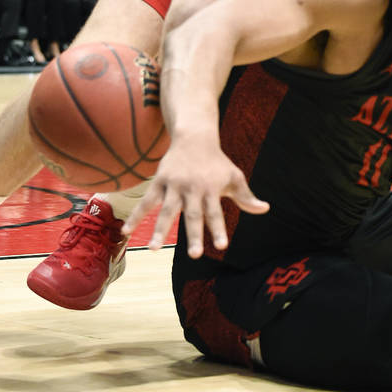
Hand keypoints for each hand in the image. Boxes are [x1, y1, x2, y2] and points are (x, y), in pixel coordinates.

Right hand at [122, 142, 268, 256]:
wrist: (194, 136)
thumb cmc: (217, 162)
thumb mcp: (234, 176)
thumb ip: (246, 196)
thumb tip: (265, 209)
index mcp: (211, 189)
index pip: (216, 212)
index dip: (218, 229)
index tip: (221, 246)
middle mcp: (192, 189)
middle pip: (193, 214)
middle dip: (194, 234)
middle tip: (195, 255)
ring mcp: (174, 185)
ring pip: (167, 210)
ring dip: (161, 229)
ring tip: (155, 249)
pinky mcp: (159, 182)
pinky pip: (146, 201)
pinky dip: (136, 216)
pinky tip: (126, 232)